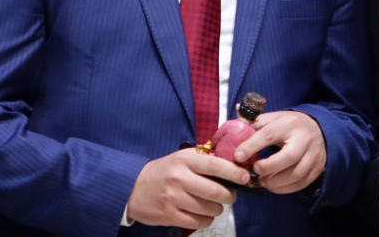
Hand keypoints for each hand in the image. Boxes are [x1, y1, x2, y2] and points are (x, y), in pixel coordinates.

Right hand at [125, 149, 247, 228]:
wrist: (133, 187)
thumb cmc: (164, 170)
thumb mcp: (181, 157)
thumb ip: (203, 159)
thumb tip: (231, 163)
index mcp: (185, 161)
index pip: (216, 166)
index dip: (234, 172)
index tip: (245, 178)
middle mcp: (180, 179)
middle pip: (216, 192)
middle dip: (230, 196)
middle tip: (230, 196)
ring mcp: (174, 198)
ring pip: (209, 209)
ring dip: (218, 209)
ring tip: (214, 205)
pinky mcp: (169, 215)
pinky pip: (198, 221)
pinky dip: (206, 219)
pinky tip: (203, 214)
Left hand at [234, 110, 325, 193]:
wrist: (318, 128)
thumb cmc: (289, 124)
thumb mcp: (273, 118)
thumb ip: (255, 123)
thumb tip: (234, 126)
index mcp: (289, 123)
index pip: (269, 134)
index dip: (252, 146)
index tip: (238, 156)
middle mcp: (304, 138)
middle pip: (288, 157)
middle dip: (268, 167)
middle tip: (255, 171)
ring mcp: (313, 154)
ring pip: (296, 173)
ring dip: (276, 182)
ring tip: (263, 181)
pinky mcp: (317, 167)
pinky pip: (302, 183)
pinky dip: (286, 189)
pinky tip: (274, 186)